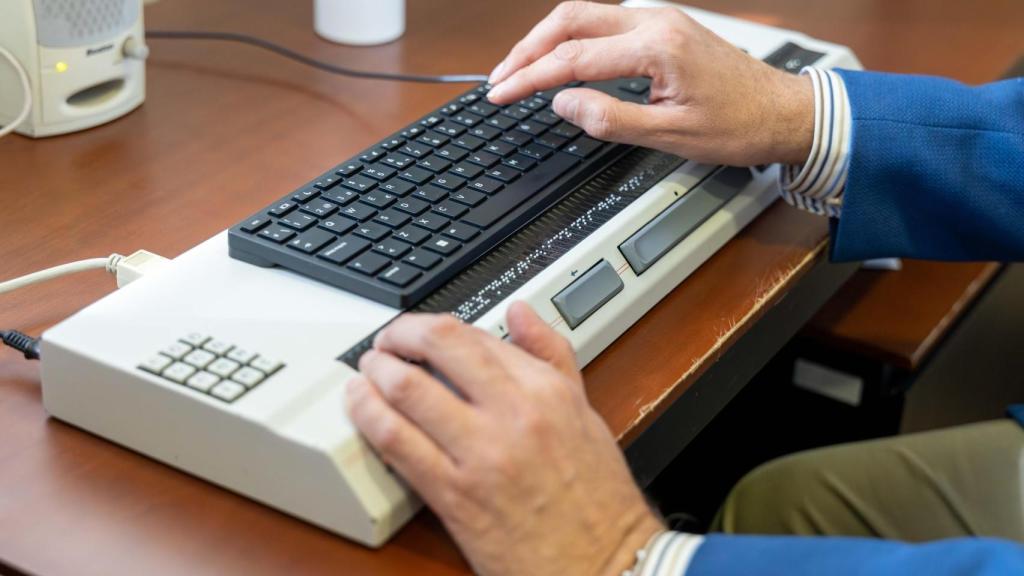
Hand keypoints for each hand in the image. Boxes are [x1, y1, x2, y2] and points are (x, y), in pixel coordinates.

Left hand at [346, 302, 662, 575]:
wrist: (605, 565)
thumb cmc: (596, 499)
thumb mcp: (584, 412)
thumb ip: (551, 355)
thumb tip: (521, 311)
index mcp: (547, 390)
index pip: (476, 334)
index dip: (437, 327)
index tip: (422, 333)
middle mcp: (515, 413)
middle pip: (439, 345)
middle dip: (399, 334)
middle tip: (386, 341)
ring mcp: (482, 453)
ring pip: (408, 389)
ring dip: (376, 371)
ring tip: (368, 370)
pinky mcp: (454, 495)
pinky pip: (397, 443)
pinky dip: (368, 415)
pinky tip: (360, 406)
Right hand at [486, 1, 813, 165]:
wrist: (785, 112)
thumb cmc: (740, 126)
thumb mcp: (671, 136)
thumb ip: (611, 118)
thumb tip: (564, 104)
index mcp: (656, 48)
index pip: (572, 59)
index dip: (528, 78)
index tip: (500, 94)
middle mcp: (656, 22)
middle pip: (570, 19)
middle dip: (527, 48)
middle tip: (500, 79)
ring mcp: (660, 19)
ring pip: (585, 15)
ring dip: (546, 40)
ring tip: (520, 70)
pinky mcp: (664, 26)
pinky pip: (604, 23)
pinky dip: (572, 39)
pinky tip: (560, 60)